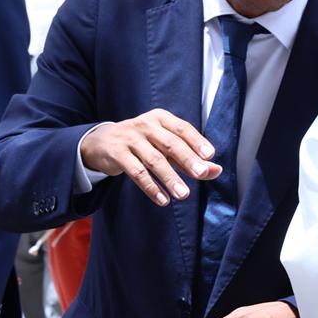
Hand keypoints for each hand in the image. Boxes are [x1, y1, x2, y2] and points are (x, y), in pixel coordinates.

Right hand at [79, 109, 220, 206]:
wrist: (102, 142)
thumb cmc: (142, 143)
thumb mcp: (165, 147)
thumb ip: (190, 158)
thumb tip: (216, 170)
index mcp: (161, 119)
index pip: (182, 128)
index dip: (196, 141)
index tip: (210, 155)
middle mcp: (146, 125)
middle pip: (170, 143)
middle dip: (187, 159)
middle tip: (201, 174)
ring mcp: (130, 138)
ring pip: (154, 160)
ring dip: (170, 178)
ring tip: (183, 194)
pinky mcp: (117, 153)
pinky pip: (136, 172)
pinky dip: (150, 187)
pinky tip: (163, 199)